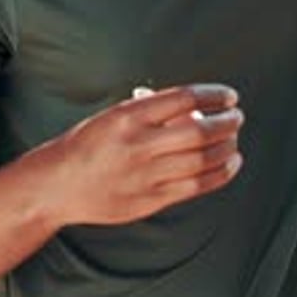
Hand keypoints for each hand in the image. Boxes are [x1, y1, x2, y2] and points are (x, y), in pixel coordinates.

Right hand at [52, 83, 243, 225]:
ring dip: (226, 148)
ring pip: (201, 161)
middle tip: (237, 117)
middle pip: (198, 132)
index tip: (229, 96)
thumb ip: (153, 112)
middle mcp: (138, 144)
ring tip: (234, 139)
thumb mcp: (116, 114)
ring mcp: (145, 175)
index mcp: (129, 115)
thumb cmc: (89, 142)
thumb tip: (197, 109)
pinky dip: (219, 174)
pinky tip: (230, 163)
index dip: (213, 96)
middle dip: (226, 123)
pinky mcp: (149, 200)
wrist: (58, 183)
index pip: (183, 99)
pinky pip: (194, 187)